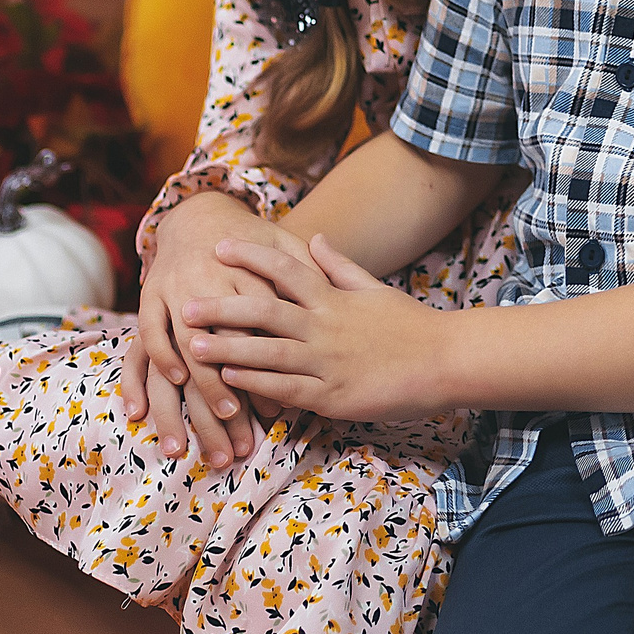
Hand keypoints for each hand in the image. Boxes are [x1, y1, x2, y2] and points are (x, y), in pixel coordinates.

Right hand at [122, 199, 303, 467]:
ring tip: (194, 434)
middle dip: (225, 396)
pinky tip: (150, 401)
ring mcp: (174, 289)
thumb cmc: (253, 243)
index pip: (258, 328)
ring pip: (180, 347)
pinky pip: (146, 333)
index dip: (267, 371)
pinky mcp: (149, 295)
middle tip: (237, 439)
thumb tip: (343, 314)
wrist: (199, 215)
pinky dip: (150, 365)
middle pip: (218, 345)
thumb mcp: (284, 251)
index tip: (277, 415)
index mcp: (244, 272)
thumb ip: (313, 277)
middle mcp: (206, 281)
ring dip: (187, 392)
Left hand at [181, 236, 448, 425]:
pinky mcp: (333, 396)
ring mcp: (328, 362)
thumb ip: (339, 265)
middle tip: (187, 304)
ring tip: (193, 346)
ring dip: (229, 349)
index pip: (285, 268)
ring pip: (269, 353)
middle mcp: (325, 326)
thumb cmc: (410, 326)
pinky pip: (288, 390)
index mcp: (333, 298)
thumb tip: (315, 236)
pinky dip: (258, 385)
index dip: (250, 256)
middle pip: (265, 310)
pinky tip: (232, 383)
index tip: (218, 245)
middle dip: (223, 306)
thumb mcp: (374, 288)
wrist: (445, 363)